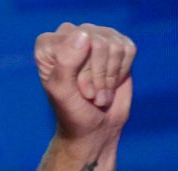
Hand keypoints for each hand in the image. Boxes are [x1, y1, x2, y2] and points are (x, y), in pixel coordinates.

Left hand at [34, 23, 134, 143]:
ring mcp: (96, 38)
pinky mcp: (118, 46)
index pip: (74, 41)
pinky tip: (110, 84)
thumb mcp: (62, 91)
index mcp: (48, 45)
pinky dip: (121, 72)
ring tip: (98, 93)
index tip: (75, 89)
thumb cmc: (72, 112)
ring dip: (109, 77)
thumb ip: (66, 61)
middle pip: (96, 43)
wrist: (94, 129)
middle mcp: (71, 35)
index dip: (80, 70)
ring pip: (114, 46)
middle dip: (96, 75)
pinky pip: (129, 50)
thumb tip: (84, 34)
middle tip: (88, 94)